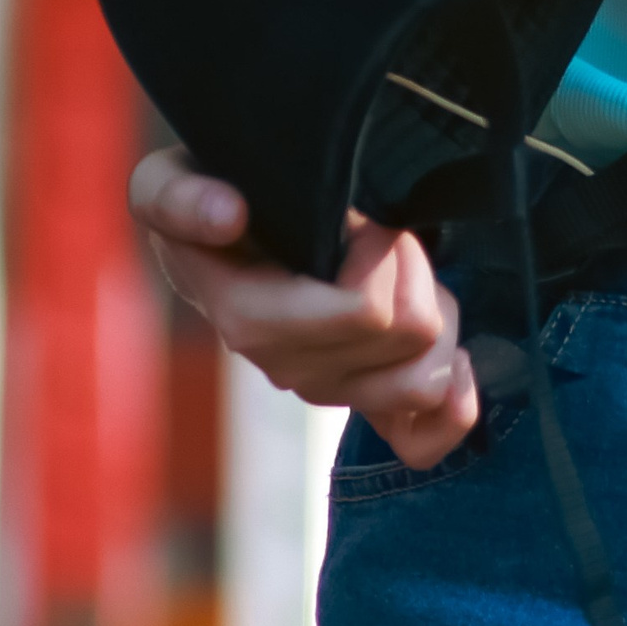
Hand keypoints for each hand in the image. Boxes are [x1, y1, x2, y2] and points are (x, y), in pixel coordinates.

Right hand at [129, 146, 481, 469]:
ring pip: (428, 379)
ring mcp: (327, 393)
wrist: (234, 229)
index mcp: (248, 320)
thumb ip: (180, 197)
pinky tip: (452, 359)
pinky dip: (454, 401)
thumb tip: (229, 217)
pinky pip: (422, 444)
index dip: (385, 255)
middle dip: (415, 272)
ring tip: (404, 277)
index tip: (361, 221)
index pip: (366, 313)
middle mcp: (285, 369)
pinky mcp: (362, 407)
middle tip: (384, 237)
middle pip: (410, 336)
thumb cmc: (216, 198)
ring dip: (437, 315)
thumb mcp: (172, 181)